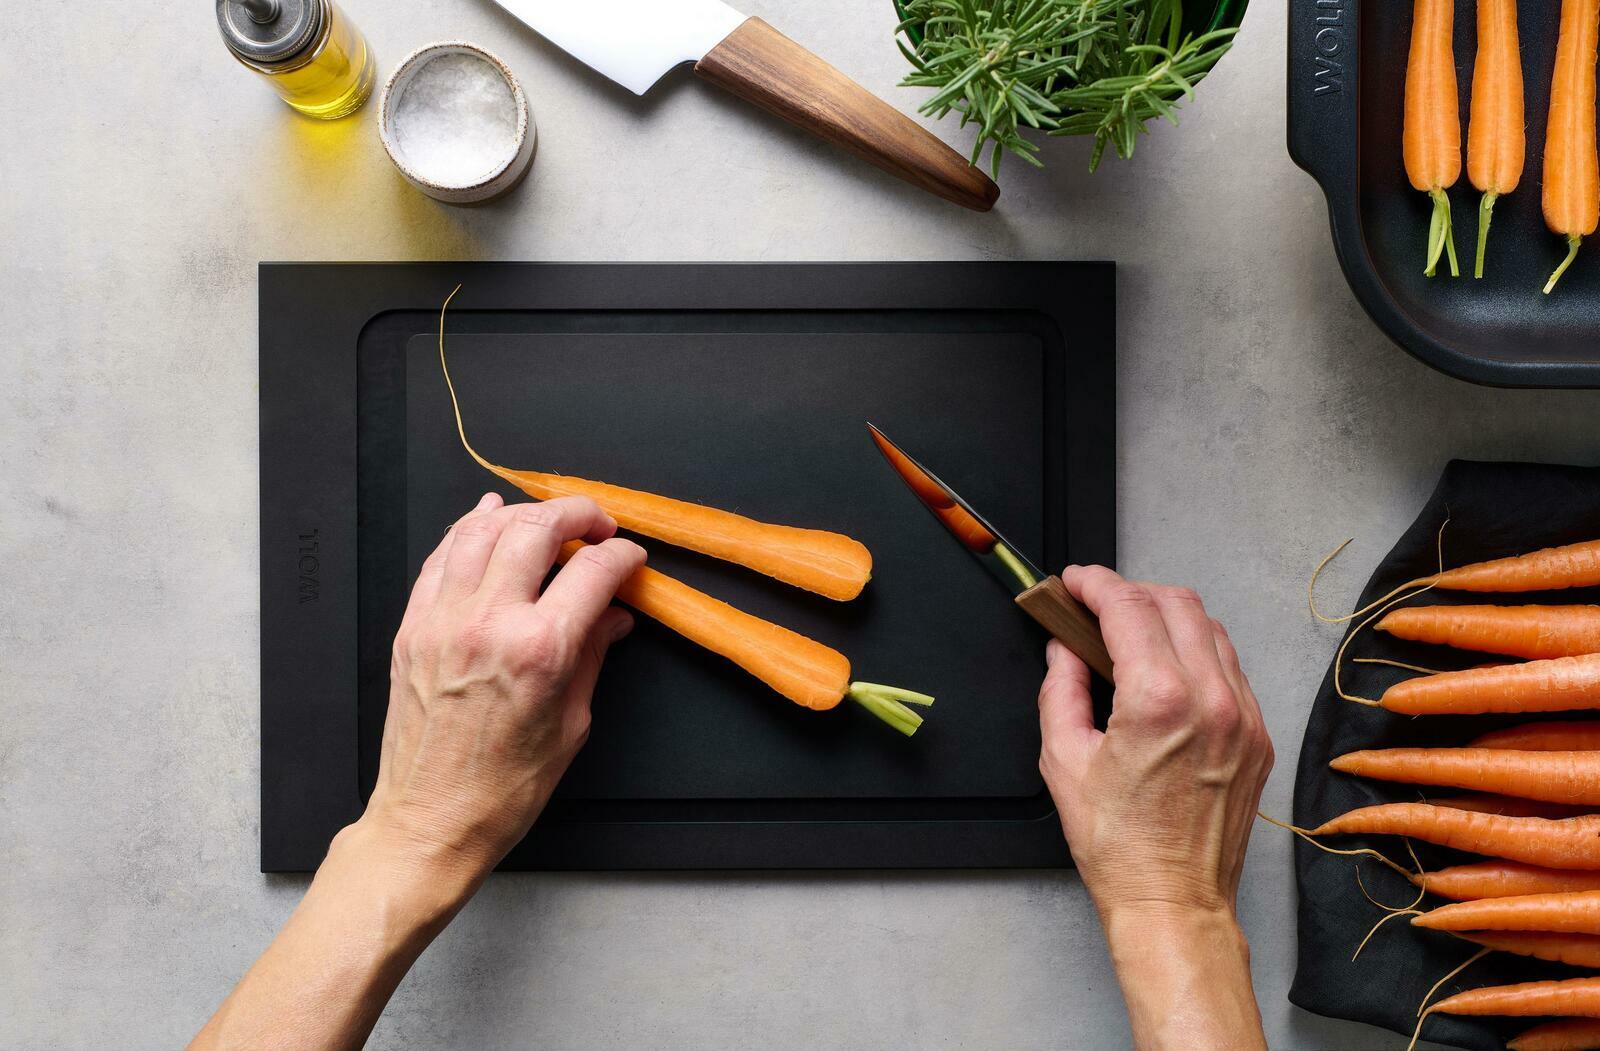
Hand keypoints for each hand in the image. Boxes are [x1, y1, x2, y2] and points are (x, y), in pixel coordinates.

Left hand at [366, 491, 646, 879]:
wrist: (431, 822)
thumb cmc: (503, 789)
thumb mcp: (571, 723)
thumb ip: (593, 656)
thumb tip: (613, 616)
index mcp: (540, 651)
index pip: (593, 572)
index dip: (621, 555)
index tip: (630, 558)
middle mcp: (488, 624)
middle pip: (537, 529)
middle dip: (577, 514)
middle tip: (596, 523)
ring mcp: (443, 622)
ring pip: (483, 530)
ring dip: (523, 513)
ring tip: (548, 519)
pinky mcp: (413, 628)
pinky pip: (441, 557)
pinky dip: (467, 528)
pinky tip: (488, 516)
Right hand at [1037, 565, 1272, 1050]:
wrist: (1174, 900)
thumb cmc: (1119, 845)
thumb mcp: (1063, 759)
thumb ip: (1061, 687)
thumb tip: (1064, 647)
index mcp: (1160, 702)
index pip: (1129, 609)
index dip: (1095, 585)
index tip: (1074, 582)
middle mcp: (1213, 700)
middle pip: (1177, 603)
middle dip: (1131, 592)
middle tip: (1096, 603)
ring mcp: (1245, 717)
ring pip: (1211, 629)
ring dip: (1167, 616)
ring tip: (1130, 631)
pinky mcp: (1260, 736)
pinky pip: (1230, 667)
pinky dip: (1196, 650)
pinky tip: (1166, 667)